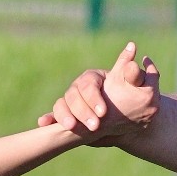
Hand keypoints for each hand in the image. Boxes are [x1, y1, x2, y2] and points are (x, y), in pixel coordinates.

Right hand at [38, 42, 158, 140]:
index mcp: (92, 78)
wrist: (121, 114)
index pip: (89, 85)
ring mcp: (71, 101)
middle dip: (82, 111)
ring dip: (65, 116)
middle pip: (74, 96)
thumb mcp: (133, 85)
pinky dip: (48, 118)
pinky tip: (43, 123)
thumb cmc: (127, 96)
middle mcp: (78, 88)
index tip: (104, 113)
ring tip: (72, 128)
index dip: (94, 98)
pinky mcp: (67, 114)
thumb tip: (132, 47)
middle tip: (94, 126)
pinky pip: (54, 115)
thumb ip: (132, 73)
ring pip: (62, 104)